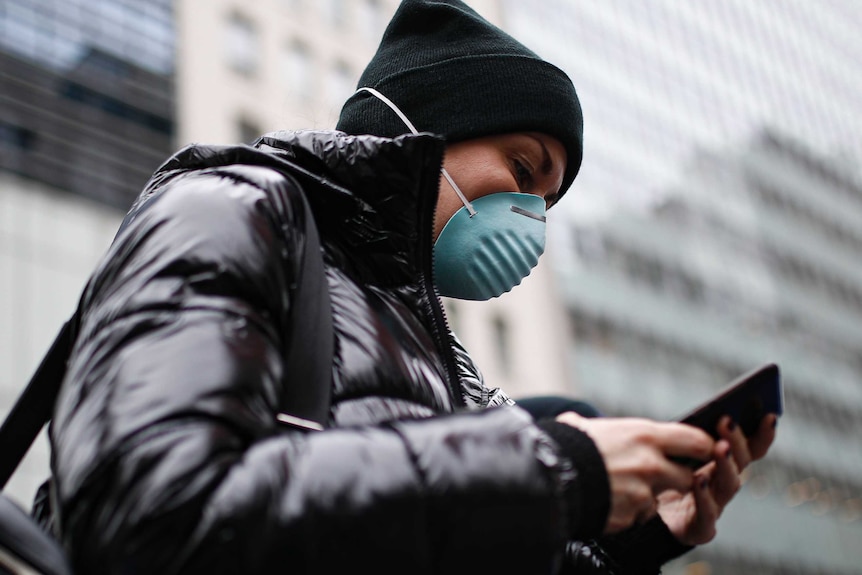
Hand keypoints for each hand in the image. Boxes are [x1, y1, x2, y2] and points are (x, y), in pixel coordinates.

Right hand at [555, 412, 714, 533]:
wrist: (547, 477)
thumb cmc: (563, 447)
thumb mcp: (584, 427)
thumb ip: (598, 427)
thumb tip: (576, 421)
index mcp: (645, 435)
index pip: (696, 440)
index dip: (705, 447)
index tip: (705, 450)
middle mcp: (651, 463)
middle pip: (687, 477)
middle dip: (677, 479)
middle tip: (659, 475)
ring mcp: (644, 492)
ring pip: (659, 498)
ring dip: (646, 497)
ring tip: (618, 487)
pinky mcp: (633, 515)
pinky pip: (638, 516)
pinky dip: (627, 512)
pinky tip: (606, 501)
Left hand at [657, 413, 777, 545]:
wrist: (639, 516)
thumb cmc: (658, 478)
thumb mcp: (671, 452)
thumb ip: (688, 437)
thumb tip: (707, 410)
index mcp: (720, 464)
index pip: (748, 449)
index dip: (761, 435)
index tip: (769, 416)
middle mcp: (722, 485)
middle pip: (739, 464)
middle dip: (737, 442)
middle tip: (728, 421)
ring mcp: (714, 507)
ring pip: (728, 486)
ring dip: (726, 465)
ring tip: (720, 447)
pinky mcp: (699, 529)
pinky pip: (706, 513)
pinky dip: (704, 496)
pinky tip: (698, 479)